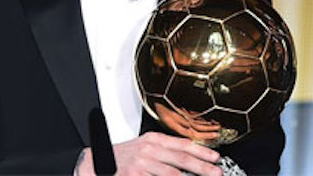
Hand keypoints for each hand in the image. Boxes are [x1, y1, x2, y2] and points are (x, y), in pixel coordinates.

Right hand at [77, 131, 222, 175]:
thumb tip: (188, 160)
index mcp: (153, 140)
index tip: (217, 158)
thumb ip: (164, 153)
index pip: (182, 144)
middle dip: (203, 168)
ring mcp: (141, 164)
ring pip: (173, 174)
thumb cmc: (121, 159)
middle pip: (182, 159)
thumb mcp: (144, 149)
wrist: (95, 164)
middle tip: (218, 173)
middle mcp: (149, 149)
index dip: (202, 152)